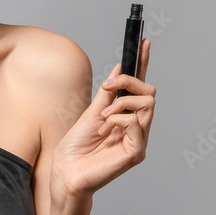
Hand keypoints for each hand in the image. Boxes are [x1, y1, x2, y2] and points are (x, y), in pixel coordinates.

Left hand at [50, 38, 154, 200]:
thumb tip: (119, 68)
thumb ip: (108, 93)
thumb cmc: (76, 148)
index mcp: (127, 117)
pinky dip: (118, 120)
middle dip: (128, 82)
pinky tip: (105, 130)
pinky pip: (136, 123)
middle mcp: (137, 128)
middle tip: (107, 87)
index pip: (140, 88)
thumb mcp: (91, 112)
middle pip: (150, 93)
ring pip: (147, 104)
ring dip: (121, 103)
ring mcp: (139, 141)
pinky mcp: (136, 153)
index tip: (143, 42)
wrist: (66, 172)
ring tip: (103, 117)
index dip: (143, 64)